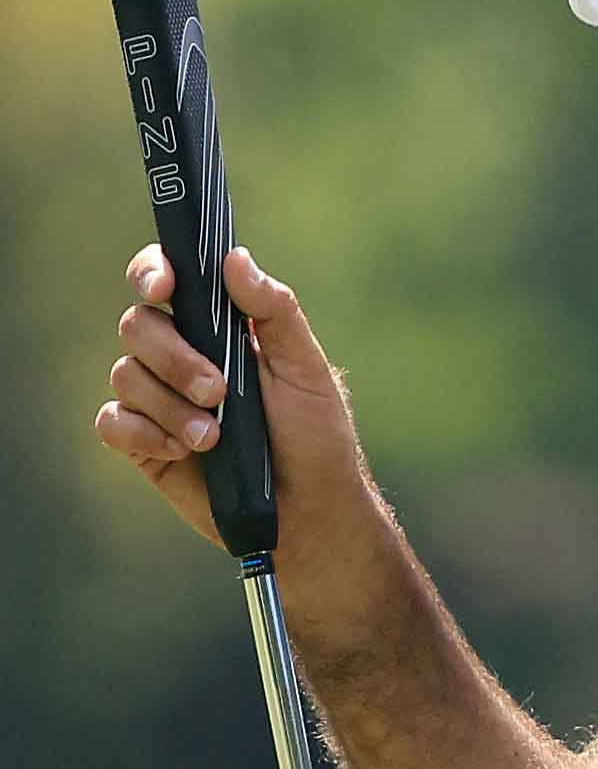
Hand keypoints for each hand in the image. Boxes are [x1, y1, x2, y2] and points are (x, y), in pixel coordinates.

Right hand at [96, 245, 374, 563]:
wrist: (308, 510)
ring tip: (214, 436)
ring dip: (169, 404)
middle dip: (174, 357)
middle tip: (219, 391)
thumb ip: (275, 311)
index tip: (164, 288)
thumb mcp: (306, 368)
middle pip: (139, 325)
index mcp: (220, 327)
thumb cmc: (316, 435)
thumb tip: (236, 258)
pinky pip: (112, 421)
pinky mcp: (143, 442)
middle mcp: (182, 355)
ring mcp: (159, 398)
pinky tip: (182, 450)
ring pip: (125, 373)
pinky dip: (141, 432)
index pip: (169, 280)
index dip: (153, 271)